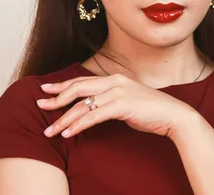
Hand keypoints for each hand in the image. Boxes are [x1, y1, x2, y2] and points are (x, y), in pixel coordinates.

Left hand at [36, 74, 195, 138]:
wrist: (173, 115)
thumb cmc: (150, 110)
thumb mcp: (127, 101)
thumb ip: (111, 101)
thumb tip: (94, 108)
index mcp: (114, 79)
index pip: (82, 81)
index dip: (62, 85)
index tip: (46, 89)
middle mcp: (113, 82)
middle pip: (77, 89)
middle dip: (56, 98)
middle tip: (39, 105)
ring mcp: (117, 92)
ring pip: (82, 105)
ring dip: (63, 119)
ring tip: (50, 130)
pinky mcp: (122, 105)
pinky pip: (94, 116)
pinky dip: (79, 125)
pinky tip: (68, 133)